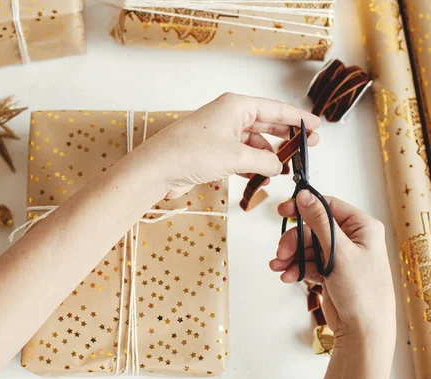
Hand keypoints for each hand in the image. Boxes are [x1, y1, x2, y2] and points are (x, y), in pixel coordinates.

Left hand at [140, 93, 320, 197]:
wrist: (157, 169)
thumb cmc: (192, 153)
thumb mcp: (236, 156)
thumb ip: (264, 161)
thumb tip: (278, 166)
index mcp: (236, 106)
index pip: (275, 109)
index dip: (297, 119)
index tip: (316, 127)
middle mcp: (228, 116)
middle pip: (265, 124)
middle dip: (285, 138)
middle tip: (306, 149)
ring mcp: (219, 134)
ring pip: (252, 144)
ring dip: (266, 158)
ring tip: (282, 171)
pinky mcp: (211, 152)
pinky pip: (239, 157)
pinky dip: (251, 166)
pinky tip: (260, 178)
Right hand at [270, 193, 395, 341]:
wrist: (363, 330)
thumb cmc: (362, 292)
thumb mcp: (339, 252)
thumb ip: (319, 222)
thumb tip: (304, 196)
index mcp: (361, 227)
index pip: (327, 206)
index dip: (303, 207)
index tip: (282, 210)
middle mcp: (351, 238)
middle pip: (311, 229)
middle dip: (293, 241)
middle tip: (280, 253)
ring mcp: (339, 256)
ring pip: (306, 247)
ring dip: (290, 257)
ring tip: (279, 268)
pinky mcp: (330, 271)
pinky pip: (307, 263)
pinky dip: (295, 268)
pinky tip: (287, 277)